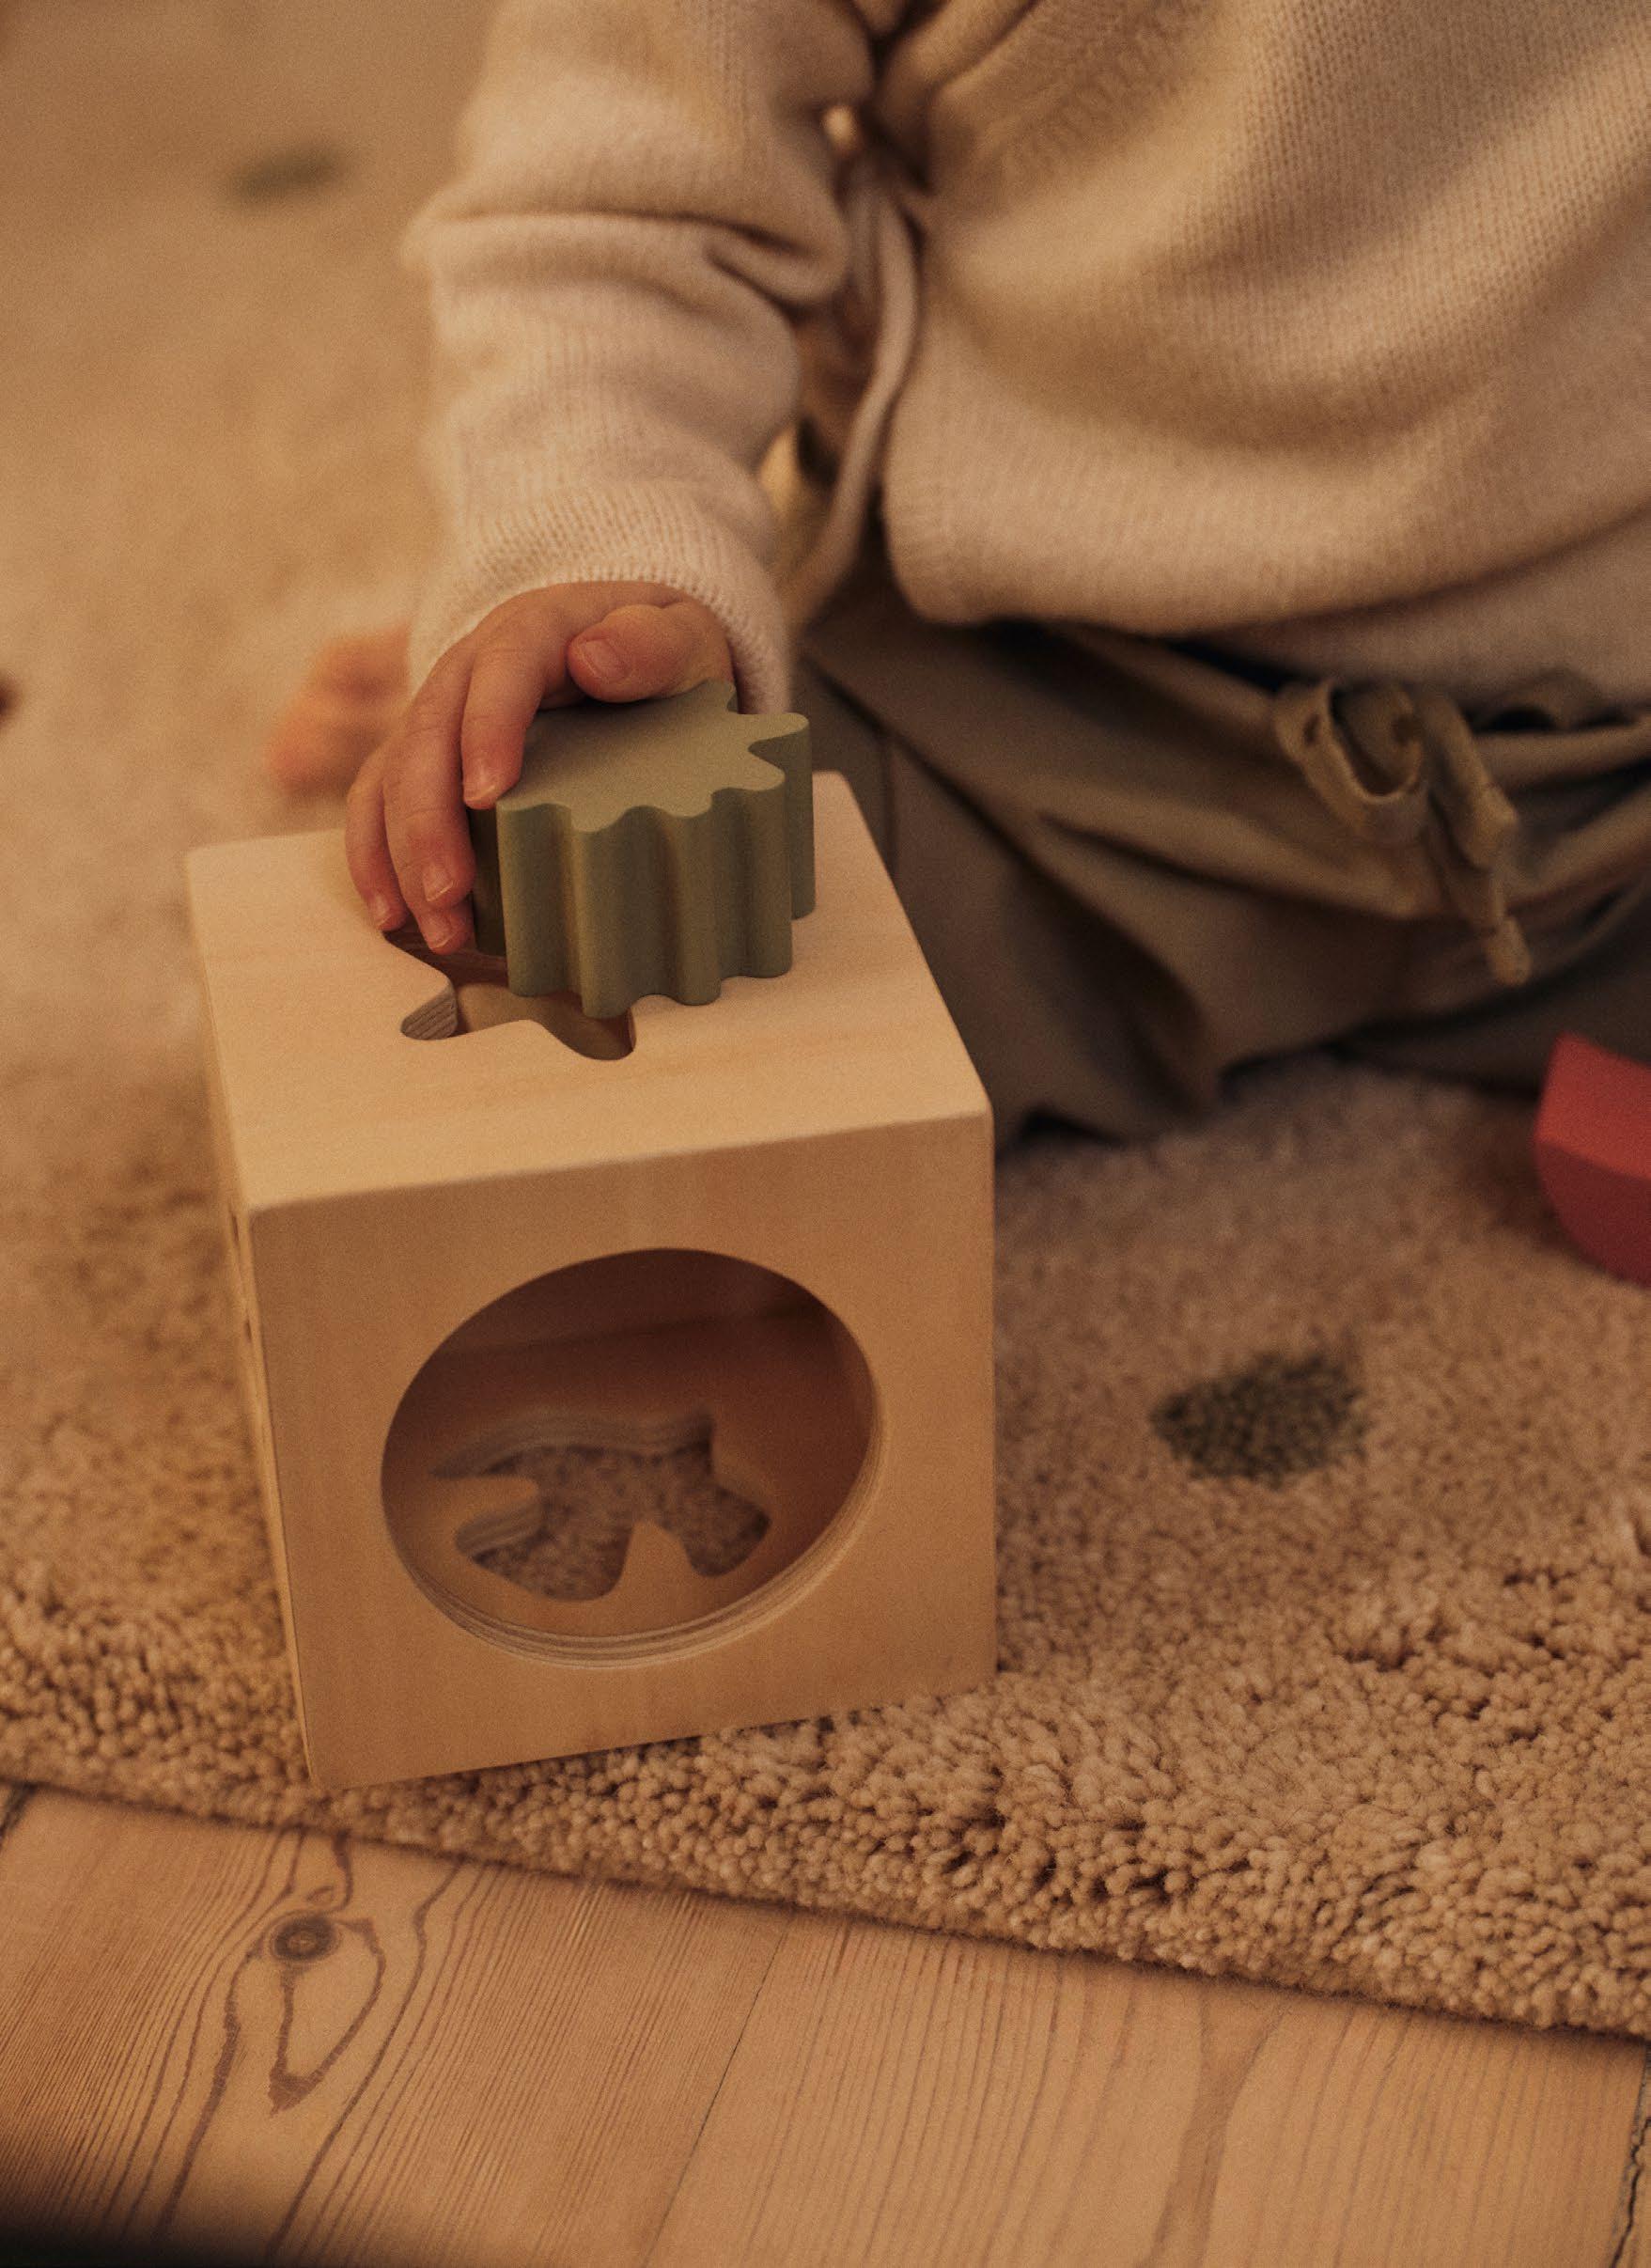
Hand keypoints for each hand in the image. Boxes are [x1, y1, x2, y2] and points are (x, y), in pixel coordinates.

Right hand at [344, 581, 734, 951]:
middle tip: (449, 892)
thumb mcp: (680, 636)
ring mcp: (440, 715)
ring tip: (436, 927)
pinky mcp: (426, 758)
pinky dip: (376, 858)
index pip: (500, 671)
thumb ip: (652, 643)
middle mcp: (469, 671)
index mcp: (531, 634)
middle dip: (428, 820)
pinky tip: (392, 916)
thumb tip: (593, 659)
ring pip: (393, 776)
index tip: (486, 795)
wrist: (628, 647)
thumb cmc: (657, 652)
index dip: (485, 729)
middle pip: (428, 734)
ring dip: (400, 855)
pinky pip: (380, 801)